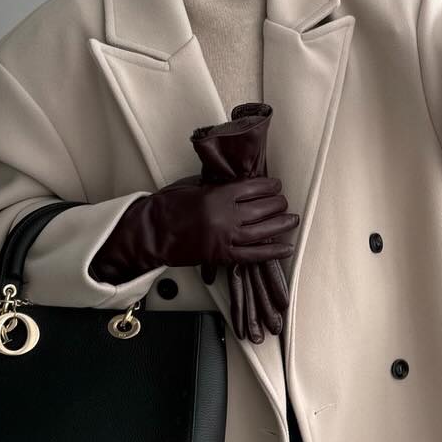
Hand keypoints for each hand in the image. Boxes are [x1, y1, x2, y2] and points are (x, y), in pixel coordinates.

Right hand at [87, 172, 296, 284]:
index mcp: (217, 195)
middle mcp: (225, 216)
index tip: (276, 185)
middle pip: (262, 208)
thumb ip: (217, 186)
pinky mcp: (222, 257)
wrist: (149, 233)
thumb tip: (236, 184)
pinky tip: (286, 248)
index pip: (253, 187)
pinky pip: (254, 255)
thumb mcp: (193, 186)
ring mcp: (225, 238)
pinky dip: (272, 252)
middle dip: (277, 204)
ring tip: (292, 220)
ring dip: (281, 225)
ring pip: (263, 231)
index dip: (269, 186)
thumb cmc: (166, 207)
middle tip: (284, 202)